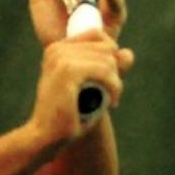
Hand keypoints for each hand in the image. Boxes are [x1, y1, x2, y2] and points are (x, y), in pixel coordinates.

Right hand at [27, 29, 134, 144]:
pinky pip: (105, 71)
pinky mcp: (67, 72)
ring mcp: (60, 59)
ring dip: (116, 83)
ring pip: (108, 59)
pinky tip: (112, 103)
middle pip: (106, 47)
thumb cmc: (68, 116)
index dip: (111, 57)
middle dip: (114, 72)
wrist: (45, 138)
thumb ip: (110, 69)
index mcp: (57, 49)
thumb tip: (129, 53)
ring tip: (110, 100)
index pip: (98, 36)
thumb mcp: (92, 88)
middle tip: (110, 95)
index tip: (107, 81)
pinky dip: (114, 88)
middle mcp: (57, 49)